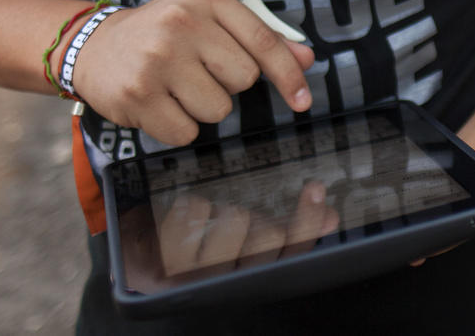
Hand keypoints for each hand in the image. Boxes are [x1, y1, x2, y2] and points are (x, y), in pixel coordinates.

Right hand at [73, 0, 314, 145]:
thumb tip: (307, 59)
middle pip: (244, 79)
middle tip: (196, 70)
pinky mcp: (137, 94)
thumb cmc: (164, 34)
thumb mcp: (210, 22)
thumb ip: (259, 39)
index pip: (263, 40)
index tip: (303, 100)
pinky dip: (178, 127)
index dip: (288, 74)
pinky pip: (186, 132)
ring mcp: (156, 58)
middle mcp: (181, 22)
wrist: (93, 46)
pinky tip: (159, 104)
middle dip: (227, 84)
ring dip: (202, 107)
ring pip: (218, 109)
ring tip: (175, 86)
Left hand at [119, 181, 338, 290]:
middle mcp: (227, 285)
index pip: (293, 252)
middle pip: (265, 231)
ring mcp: (195, 278)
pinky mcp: (163, 266)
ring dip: (218, 212)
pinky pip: (195, 208)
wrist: (143, 270)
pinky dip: (188, 208)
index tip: (315, 189)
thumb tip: (330, 216)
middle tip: (231, 225)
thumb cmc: (204, 256)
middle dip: (250, 218)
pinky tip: (179, 227)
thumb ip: (291, 234)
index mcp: (251, 281)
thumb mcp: (249, 251)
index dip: (308, 221)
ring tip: (201, 229)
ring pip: (232, 216)